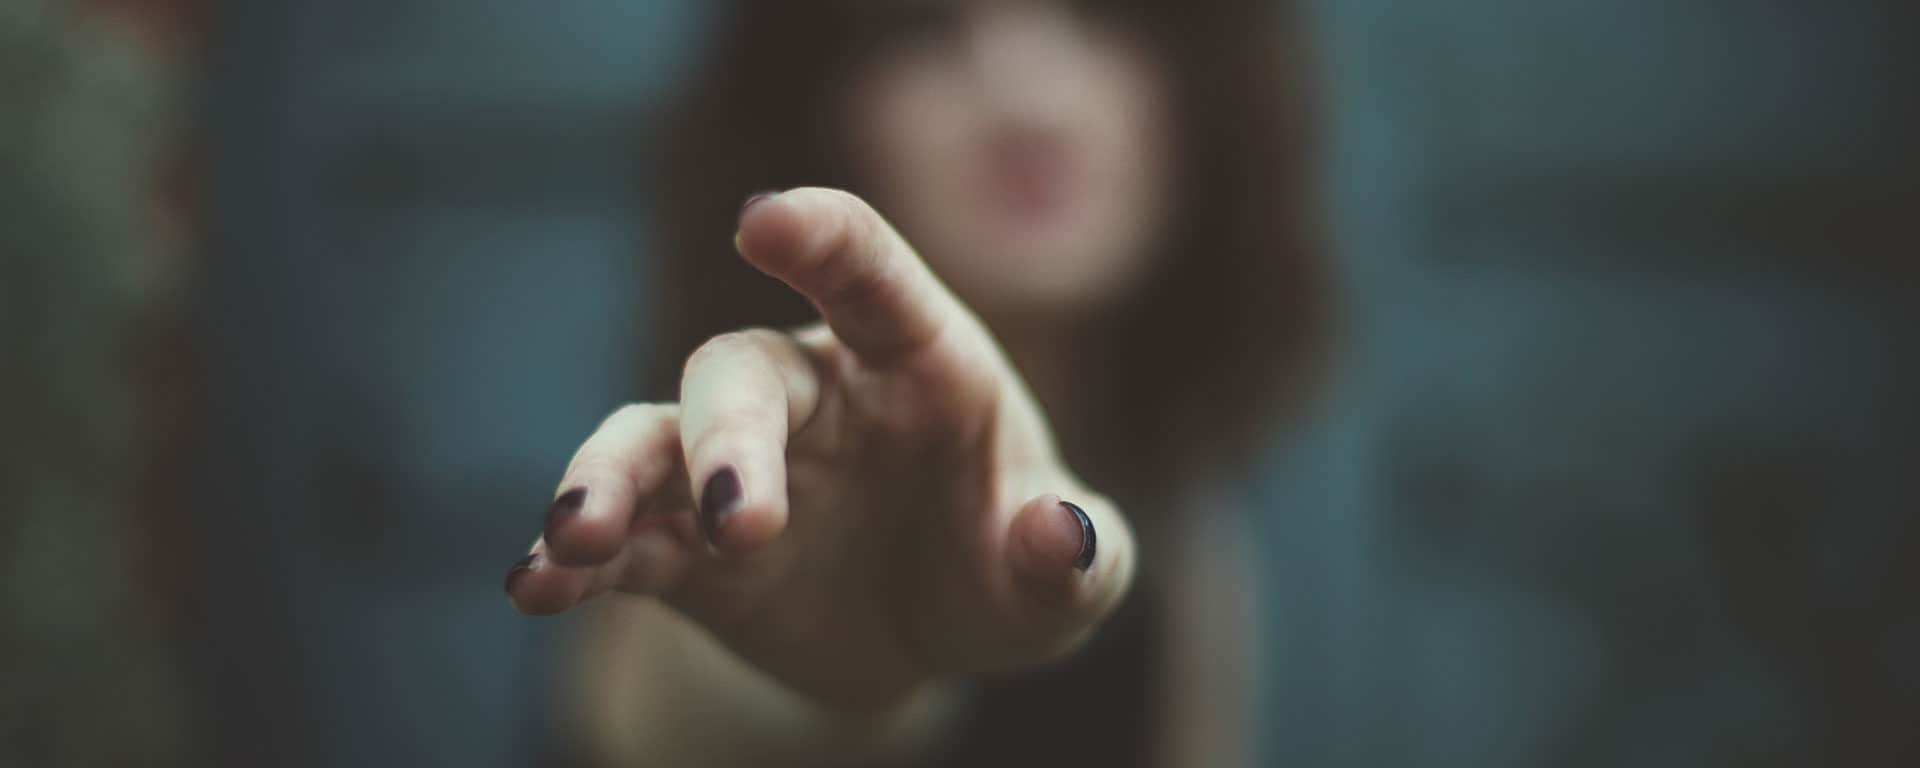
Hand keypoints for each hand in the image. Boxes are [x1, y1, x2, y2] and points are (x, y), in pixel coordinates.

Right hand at [504, 188, 1135, 710]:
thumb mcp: (1066, 582)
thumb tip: (1056, 536)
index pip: (867, 273)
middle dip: (727, 437)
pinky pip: (619, 542)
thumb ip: (1077, 557)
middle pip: (738, 371)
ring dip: (607, 480)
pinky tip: (533, 587)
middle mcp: (812, 394)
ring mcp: (736, 467)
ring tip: (578, 539)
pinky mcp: (684, 550)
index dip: (820, 239)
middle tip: (744, 521)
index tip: (766, 219)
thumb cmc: (1005, 570)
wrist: (927, 636)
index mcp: (915, 361)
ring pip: (649, 441)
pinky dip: (572, 561)